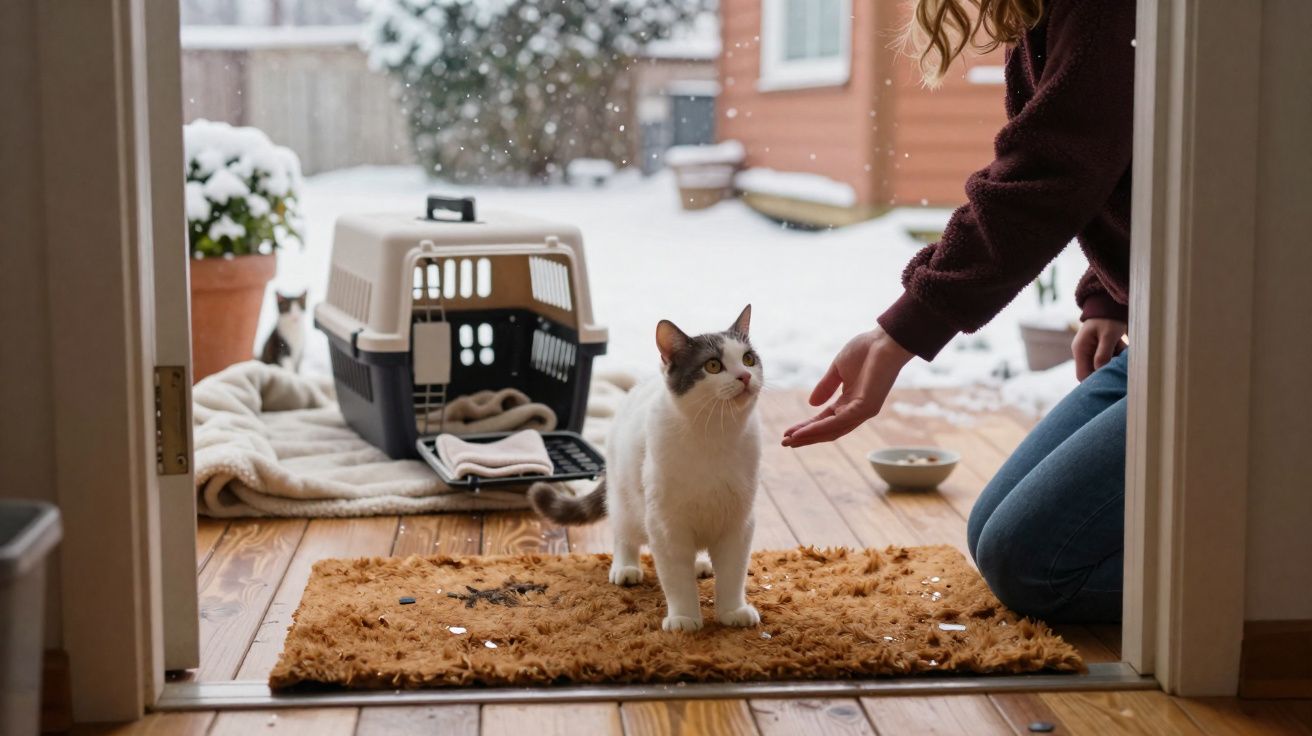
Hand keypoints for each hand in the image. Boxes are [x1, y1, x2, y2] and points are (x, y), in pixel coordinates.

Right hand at [782, 327, 913, 447]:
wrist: (885, 340)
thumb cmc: (865, 350)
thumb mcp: (838, 369)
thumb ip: (825, 386)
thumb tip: (811, 404)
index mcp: (850, 401)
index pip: (825, 419)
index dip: (807, 426)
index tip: (788, 432)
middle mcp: (856, 410)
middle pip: (827, 430)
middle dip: (806, 437)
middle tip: (785, 443)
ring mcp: (862, 411)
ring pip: (832, 430)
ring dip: (810, 436)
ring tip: (790, 440)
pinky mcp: (866, 407)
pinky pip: (839, 422)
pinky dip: (819, 428)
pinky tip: (804, 431)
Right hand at [1072, 318, 1126, 380]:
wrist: (1109, 306)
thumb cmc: (1108, 319)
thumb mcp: (1108, 335)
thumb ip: (1104, 353)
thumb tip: (1100, 370)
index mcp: (1080, 350)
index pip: (1082, 375)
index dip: (1094, 382)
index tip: (1110, 380)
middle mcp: (1082, 353)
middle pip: (1091, 373)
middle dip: (1106, 371)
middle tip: (1120, 366)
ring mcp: (1089, 352)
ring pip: (1100, 367)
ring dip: (1112, 363)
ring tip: (1121, 349)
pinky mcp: (1097, 351)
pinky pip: (1105, 360)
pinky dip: (1115, 358)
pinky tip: (1120, 347)